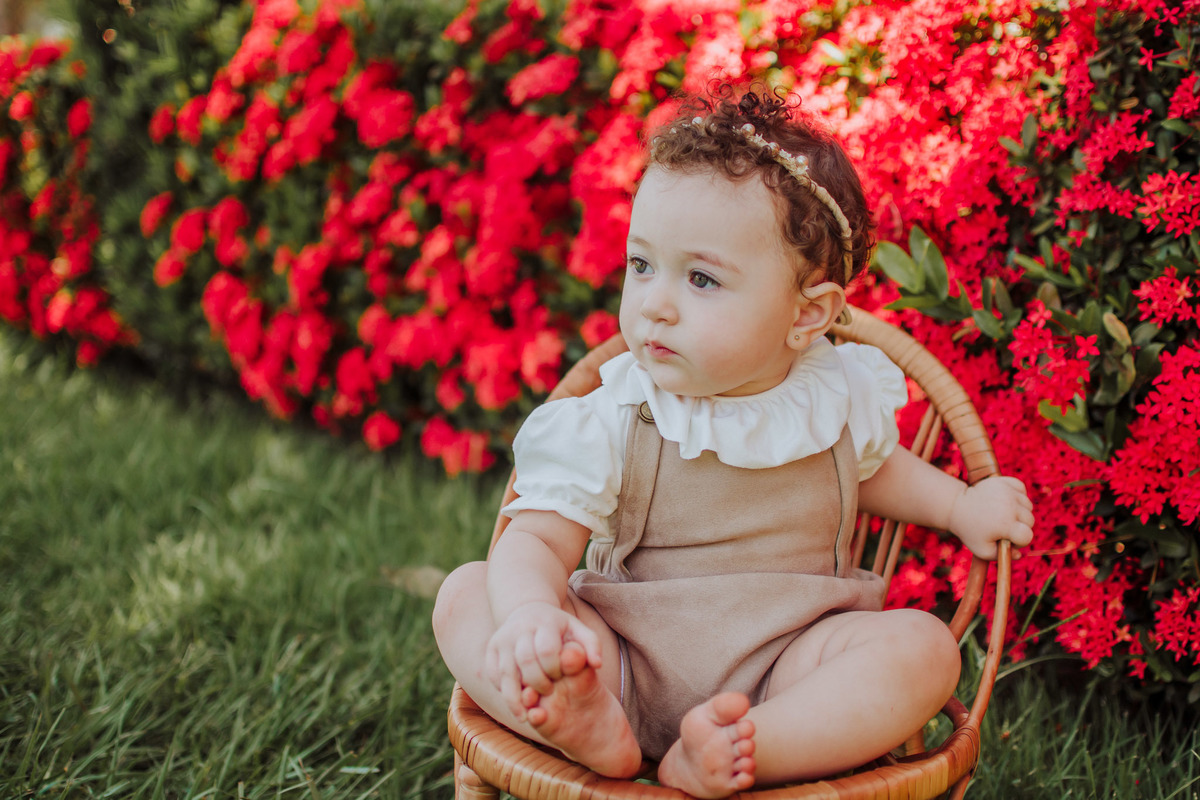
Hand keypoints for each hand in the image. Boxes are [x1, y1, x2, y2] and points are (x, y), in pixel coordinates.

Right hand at [484, 601, 601, 718]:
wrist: (527, 609)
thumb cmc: (559, 628)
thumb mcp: (579, 631)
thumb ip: (592, 646)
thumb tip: (597, 664)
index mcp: (545, 622)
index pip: (547, 650)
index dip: (554, 669)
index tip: (559, 677)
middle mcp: (520, 628)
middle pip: (525, 661)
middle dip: (536, 683)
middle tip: (546, 692)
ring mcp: (502, 638)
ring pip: (505, 672)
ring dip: (514, 697)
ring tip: (524, 716)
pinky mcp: (491, 648)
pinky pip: (493, 674)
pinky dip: (502, 690)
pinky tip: (513, 701)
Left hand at [948, 476, 1033, 559]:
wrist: (957, 508)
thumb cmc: (970, 531)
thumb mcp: (982, 550)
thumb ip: (1002, 556)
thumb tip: (1019, 554)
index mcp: (1005, 524)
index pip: (1027, 536)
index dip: (1020, 541)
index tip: (1008, 539)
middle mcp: (1009, 506)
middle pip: (1030, 520)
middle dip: (1020, 527)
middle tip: (1004, 528)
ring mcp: (1007, 492)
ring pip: (1028, 505)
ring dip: (1020, 511)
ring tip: (1004, 515)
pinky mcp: (1003, 481)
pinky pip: (1021, 489)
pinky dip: (1018, 495)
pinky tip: (1007, 502)